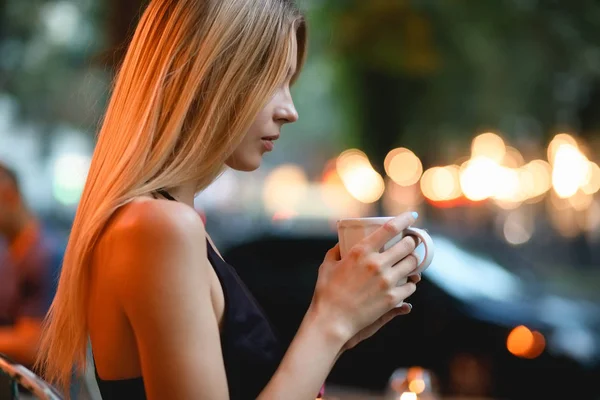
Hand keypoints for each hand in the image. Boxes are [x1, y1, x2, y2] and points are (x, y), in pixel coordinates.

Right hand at [309, 212, 419, 344]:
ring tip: (410, 261)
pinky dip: (410, 283)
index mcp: (361, 252)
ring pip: (412, 264)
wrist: (331, 321)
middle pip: (407, 245)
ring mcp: (386, 282)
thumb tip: (342, 242)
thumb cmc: (326, 292)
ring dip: (413, 260)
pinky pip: (410, 286)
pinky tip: (406, 282)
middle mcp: (377, 264)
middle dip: (412, 241)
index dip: (405, 219)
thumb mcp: (328, 266)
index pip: (390, 228)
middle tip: (411, 242)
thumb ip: (336, 251)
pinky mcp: (392, 298)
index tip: (412, 216)